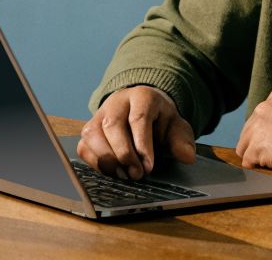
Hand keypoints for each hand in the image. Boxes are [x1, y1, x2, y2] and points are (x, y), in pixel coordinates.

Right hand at [78, 86, 196, 179]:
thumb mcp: (176, 127)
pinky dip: (95, 163)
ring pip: (93, 134)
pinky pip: (84, 146)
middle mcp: (117, 102)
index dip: (143, 144)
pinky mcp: (88, 130)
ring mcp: (99, 115)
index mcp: (142, 97)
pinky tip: (112, 172)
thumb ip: (181, 141)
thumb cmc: (160, 122)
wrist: (143, 111)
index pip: (138, 117)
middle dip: (124, 153)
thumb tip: (187, 156)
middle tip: (137, 174)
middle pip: (112, 124)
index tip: (149, 166)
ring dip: (107, 159)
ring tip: (123, 175)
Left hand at [235, 86, 271, 173]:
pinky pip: (248, 162)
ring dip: (255, 154)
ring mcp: (257, 128)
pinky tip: (268, 171)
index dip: (269, 130)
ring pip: (244, 145)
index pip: (263, 115)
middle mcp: (263, 108)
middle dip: (259, 141)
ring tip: (270, 164)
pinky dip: (256, 168)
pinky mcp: (257, 148)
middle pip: (250, 129)